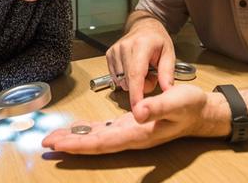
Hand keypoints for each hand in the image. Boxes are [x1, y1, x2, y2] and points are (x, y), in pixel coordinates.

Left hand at [42, 85, 212, 153]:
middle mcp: (131, 136)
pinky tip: (77, 130)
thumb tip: (137, 111)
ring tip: (54, 138)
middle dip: (71, 143)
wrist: (201, 111)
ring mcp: (130, 132)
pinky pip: (105, 130)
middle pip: (95, 143)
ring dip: (76, 138)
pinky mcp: (131, 125)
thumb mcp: (177, 101)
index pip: (104, 141)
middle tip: (46, 143)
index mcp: (139, 133)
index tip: (59, 145)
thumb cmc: (190, 106)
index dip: (80, 144)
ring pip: (98, 138)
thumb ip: (157, 106)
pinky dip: (88, 130)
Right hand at [106, 14, 175, 107]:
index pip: (136, 74)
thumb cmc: (158, 41)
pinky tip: (132, 69)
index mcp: (142, 45)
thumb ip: (167, 73)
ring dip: (133, 83)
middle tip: (151, 76)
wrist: (144, 26)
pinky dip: (125, 78)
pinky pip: (115, 77)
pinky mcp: (109, 54)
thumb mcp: (169, 54)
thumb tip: (167, 92)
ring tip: (142, 71)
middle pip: (128, 80)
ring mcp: (115, 50)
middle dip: (141, 86)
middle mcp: (125, 47)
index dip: (136, 94)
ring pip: (121, 81)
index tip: (138, 110)